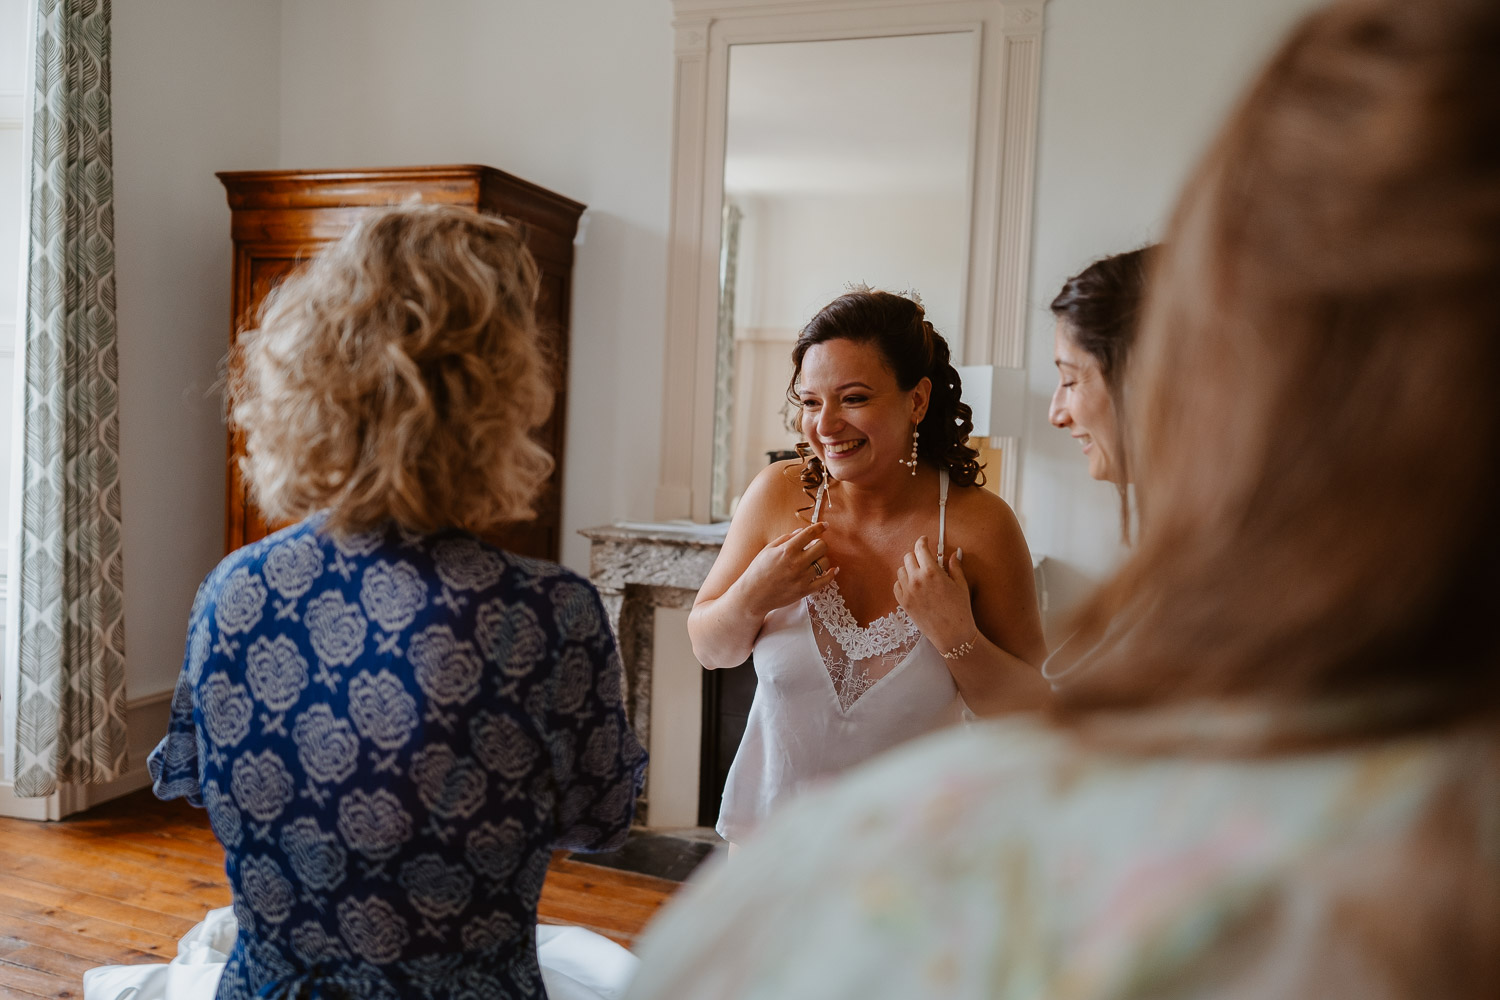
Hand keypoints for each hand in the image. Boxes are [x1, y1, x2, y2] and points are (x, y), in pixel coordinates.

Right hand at [735, 522, 836, 616]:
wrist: (752, 596)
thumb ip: (786, 538)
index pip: (810, 533)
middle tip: (815, 545)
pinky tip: (832, 569)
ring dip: (822, 558)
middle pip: (822, 546)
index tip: (824, 525)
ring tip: (815, 560)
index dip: (820, 527)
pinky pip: (826, 581)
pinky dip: (831, 574)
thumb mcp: (768, 550)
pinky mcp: (805, 591)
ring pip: (825, 562)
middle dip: (820, 543)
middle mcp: (796, 563)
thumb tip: (802, 531)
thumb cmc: (757, 571)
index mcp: (787, 550)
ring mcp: (802, 578)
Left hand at [894, 537, 976, 651]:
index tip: (925, 540)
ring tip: (921, 575)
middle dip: (917, 555)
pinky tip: (914, 586)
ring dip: (909, 568)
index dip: (922, 541)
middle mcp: (917, 580)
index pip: (920, 548)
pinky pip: (897, 585)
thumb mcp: (961, 585)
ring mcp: (908, 592)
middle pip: (908, 557)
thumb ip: (955, 566)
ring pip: (901, 570)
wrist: (952, 635)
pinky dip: (903, 582)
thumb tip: (954, 553)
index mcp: (932, 572)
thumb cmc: (960, 610)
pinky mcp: (903, 603)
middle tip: (925, 560)